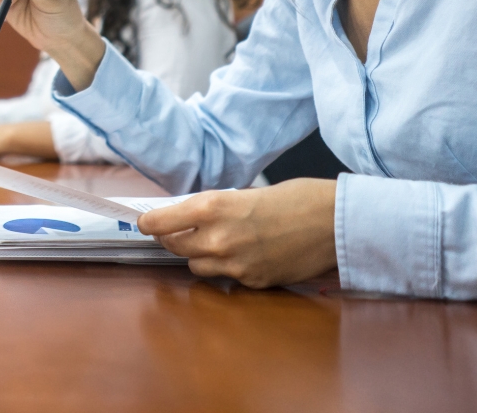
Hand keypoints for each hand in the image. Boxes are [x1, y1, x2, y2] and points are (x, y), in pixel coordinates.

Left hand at [136, 180, 337, 287]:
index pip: (161, 223)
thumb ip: (214, 209)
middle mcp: (217, 239)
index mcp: (212, 208)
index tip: (144, 223)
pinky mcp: (252, 282)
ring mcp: (234, 265)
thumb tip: (188, 218)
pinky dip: (226, 267)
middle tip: (174, 230)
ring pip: (196, 266)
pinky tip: (243, 253)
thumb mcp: (243, 194)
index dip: (149, 224)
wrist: (332, 221)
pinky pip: (225, 277)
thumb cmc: (293, 197)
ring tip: (214, 241)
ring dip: (198, 255)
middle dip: (172, 239)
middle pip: (174, 247)